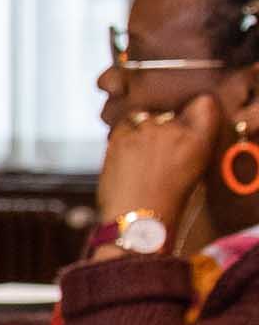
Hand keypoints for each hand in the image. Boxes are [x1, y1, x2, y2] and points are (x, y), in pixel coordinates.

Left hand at [96, 92, 219, 228]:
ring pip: (146, 117)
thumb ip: (188, 144)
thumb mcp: (193, 171)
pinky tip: (127, 156)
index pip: (203, 104)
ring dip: (143, 131)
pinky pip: (124, 125)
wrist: (138, 220)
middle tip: (157, 154)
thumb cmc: (167, 202)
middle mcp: (174, 129)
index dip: (193, 111)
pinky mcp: (120, 135)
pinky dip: (125, 136)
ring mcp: (145, 130)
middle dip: (164, 127)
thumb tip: (177, 129)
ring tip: (141, 158)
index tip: (187, 120)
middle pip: (169, 113)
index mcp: (199, 140)